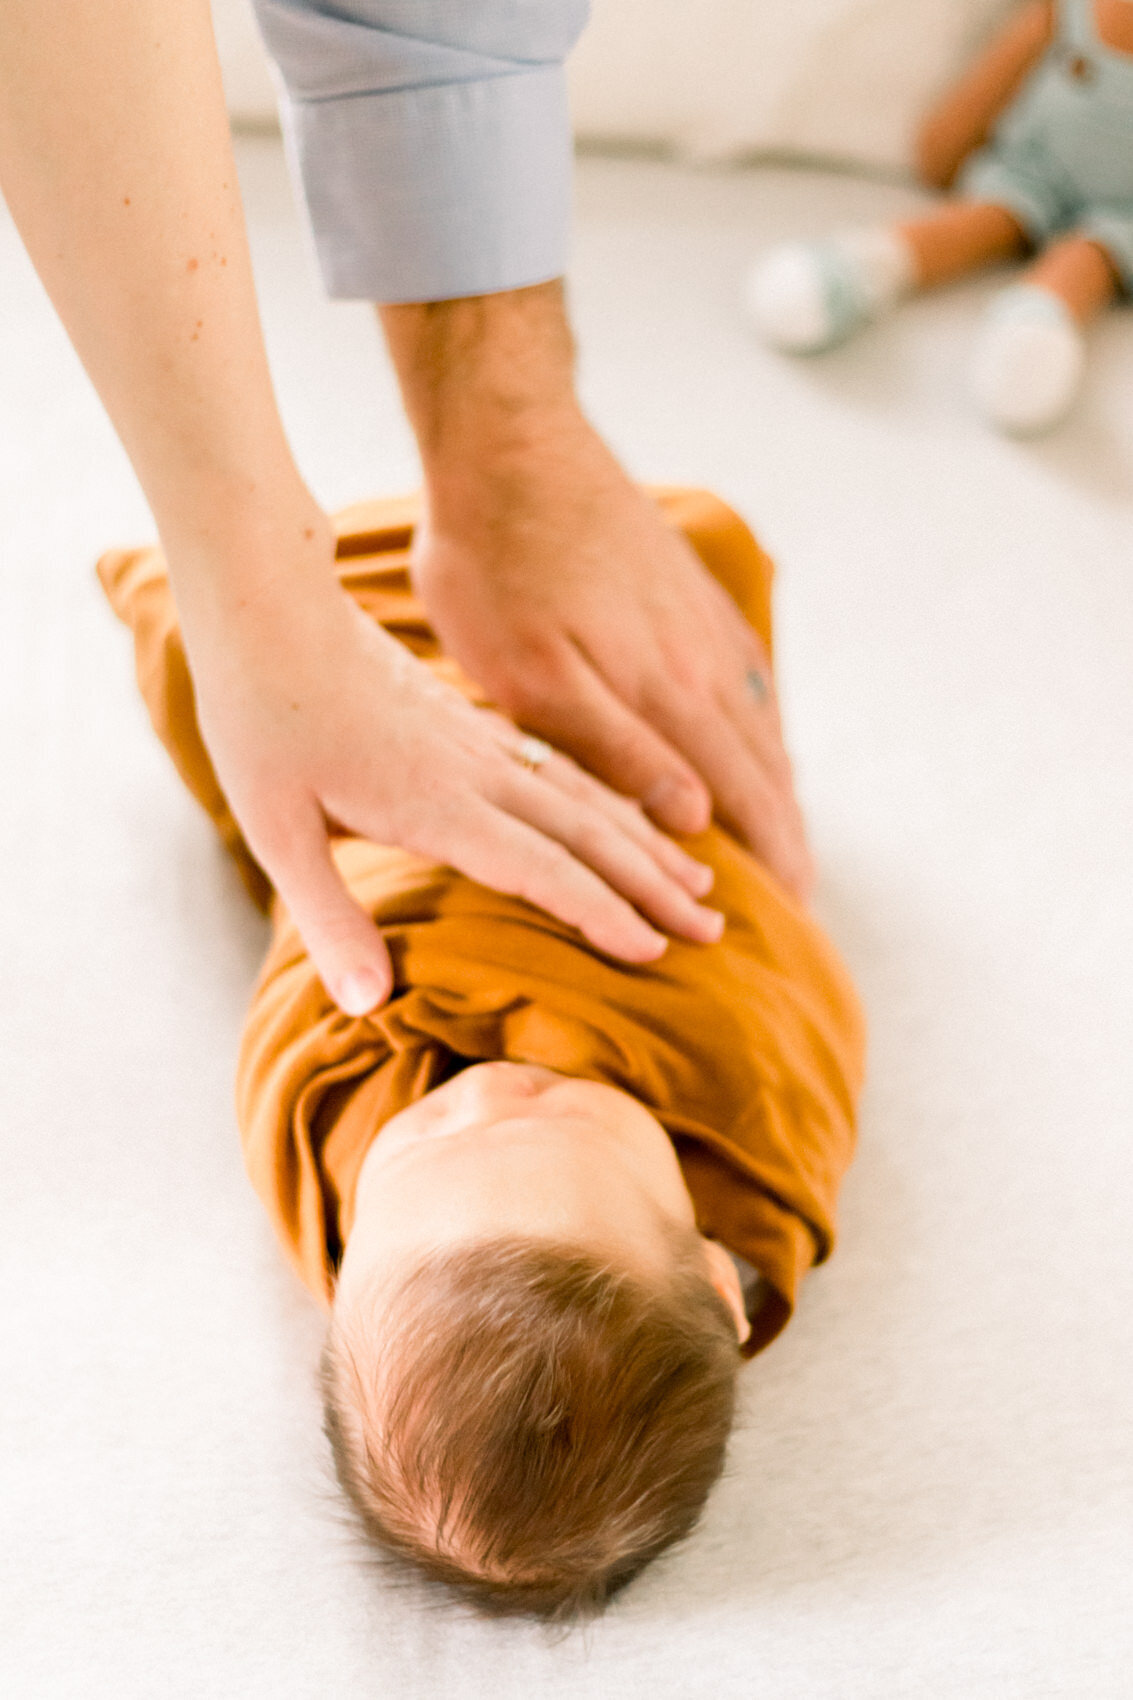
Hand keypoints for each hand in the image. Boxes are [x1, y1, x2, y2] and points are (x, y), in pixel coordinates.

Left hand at [179, 523, 723, 1015]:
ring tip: (703, 879)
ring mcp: (482, 743)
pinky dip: (615, 799)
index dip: (599, 909)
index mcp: (432, 800)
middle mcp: (475, 770)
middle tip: (715, 929)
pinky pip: (566, 767)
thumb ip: (327, 918)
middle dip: (655, 884)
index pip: (538, 864)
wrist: (268, 611)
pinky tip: (638, 819)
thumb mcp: (274, 830)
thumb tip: (367, 1006)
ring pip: (587, 796)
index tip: (654, 950)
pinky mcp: (477, 725)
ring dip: (649, 842)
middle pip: (586, 831)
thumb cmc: (260, 722)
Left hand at [412, 417, 813, 898]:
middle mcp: (705, 663)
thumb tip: (694, 818)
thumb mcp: (529, 673)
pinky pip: (747, 680)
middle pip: (764, 773)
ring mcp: (704, 624)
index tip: (790, 926)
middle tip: (800, 908)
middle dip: (786, 846)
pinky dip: (763, 730)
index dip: (768, 869)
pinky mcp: (691, 593)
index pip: (742, 804)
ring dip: (780, 794)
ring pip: (759, 727)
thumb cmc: (496, 564)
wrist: (510, 440)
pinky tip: (761, 746)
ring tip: (790, 845)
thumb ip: (615, 749)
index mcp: (668, 694)